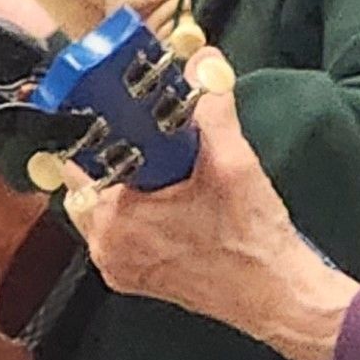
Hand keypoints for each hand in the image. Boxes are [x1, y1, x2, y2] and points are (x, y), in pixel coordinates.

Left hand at [65, 50, 359, 359]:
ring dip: (126, 180)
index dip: (98, 126)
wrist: (278, 297)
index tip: (114, 105)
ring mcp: (119, 266)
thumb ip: (214, 108)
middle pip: (89, 178)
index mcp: (115, 222)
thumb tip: (205, 62)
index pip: (80, 157)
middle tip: (145, 132)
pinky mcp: (135, 276)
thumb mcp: (234, 165)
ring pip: (104, 203)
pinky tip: (168, 193)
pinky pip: (120, 229)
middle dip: (113, 152)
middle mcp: (106, 248)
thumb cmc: (253, 243)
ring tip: (161, 162)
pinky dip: (136, 208)